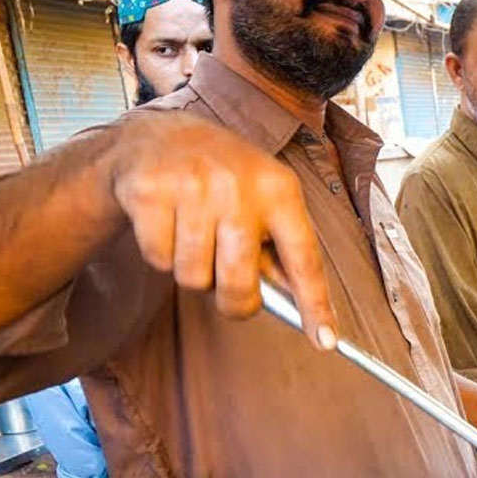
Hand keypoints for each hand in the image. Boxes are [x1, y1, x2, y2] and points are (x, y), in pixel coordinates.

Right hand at [101, 113, 336, 348]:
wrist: (158, 136)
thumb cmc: (224, 180)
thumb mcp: (264, 200)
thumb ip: (281, 251)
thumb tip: (300, 308)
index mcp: (279, 188)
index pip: (303, 258)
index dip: (316, 304)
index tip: (326, 341)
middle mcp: (239, 185)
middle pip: (239, 284)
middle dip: (234, 302)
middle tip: (228, 288)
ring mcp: (191, 186)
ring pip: (193, 279)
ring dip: (193, 271)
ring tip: (195, 236)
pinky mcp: (149, 191)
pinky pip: (159, 260)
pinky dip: (162, 255)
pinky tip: (167, 223)